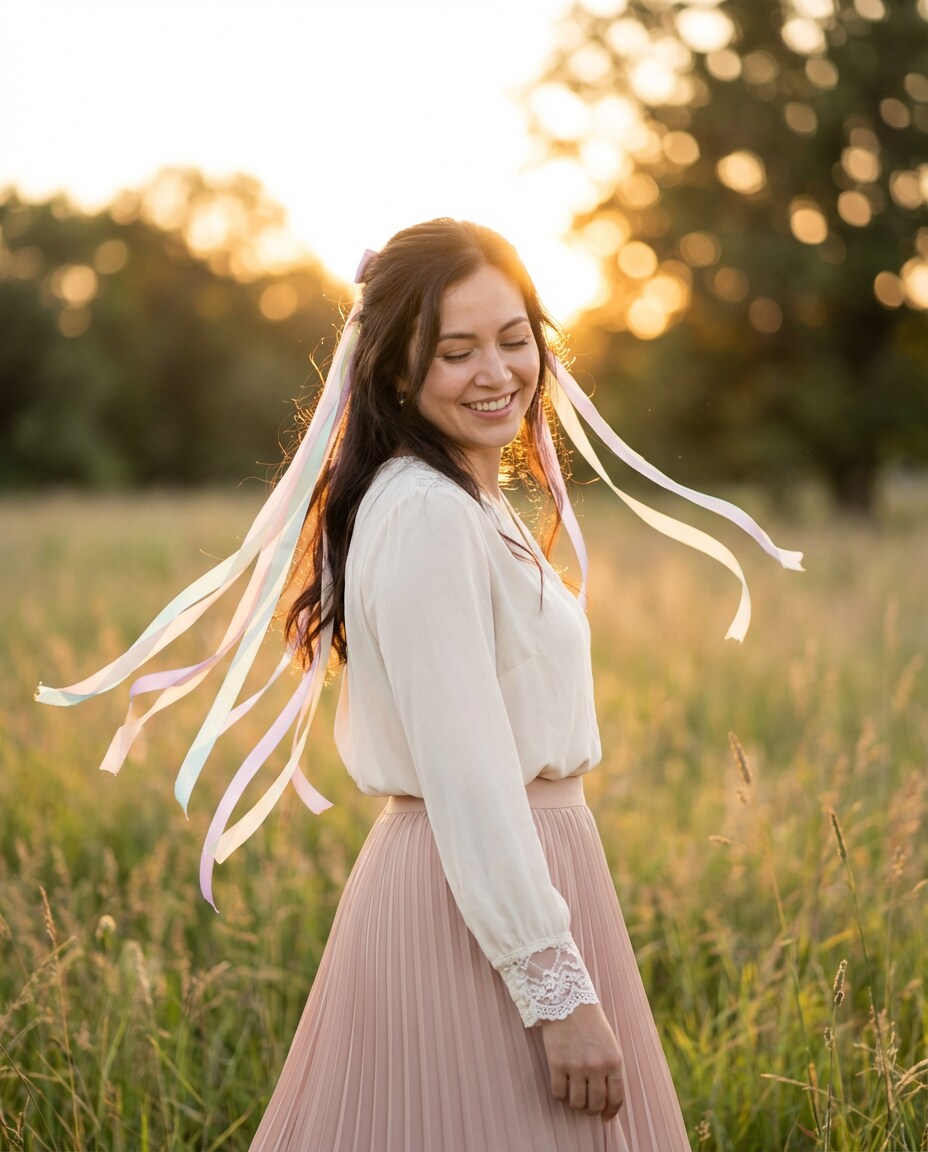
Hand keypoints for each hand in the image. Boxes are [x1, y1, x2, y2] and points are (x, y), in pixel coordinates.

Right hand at [540, 1003, 623, 1119]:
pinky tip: (561, 1087)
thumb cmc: (590, 1021)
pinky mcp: (557, 1064)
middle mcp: (597, 1066)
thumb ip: (610, 1068)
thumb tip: (607, 1097)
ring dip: (575, 1104)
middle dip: (591, 1110)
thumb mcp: (609, 1043)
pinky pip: (559, 1093)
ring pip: (577, 1103)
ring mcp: (576, 1066)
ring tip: (573, 1096)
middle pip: (595, 1104)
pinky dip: (560, 1095)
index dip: (610, 1112)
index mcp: (614, 1061)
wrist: (567, 999)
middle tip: (586, 1106)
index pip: (616, 1098)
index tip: (605, 1116)